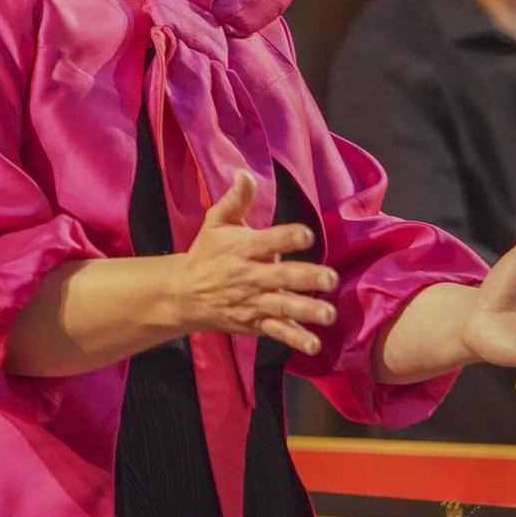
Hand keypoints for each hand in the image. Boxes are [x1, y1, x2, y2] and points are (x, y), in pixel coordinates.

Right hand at [170, 170, 338, 355]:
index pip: (267, 241)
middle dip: (306, 277)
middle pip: (281, 277)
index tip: (306, 235)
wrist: (185, 293)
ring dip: (306, 310)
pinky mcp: (256, 322)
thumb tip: (245, 173)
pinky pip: (278, 331)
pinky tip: (314, 343)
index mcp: (243, 248)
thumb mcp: (216, 223)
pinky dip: (295, 338)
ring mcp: (254, 301)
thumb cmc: (207, 253)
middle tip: (330, 277)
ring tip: (328, 314)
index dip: (287, 237)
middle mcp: (250, 276)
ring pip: (283, 307)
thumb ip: (235, 199)